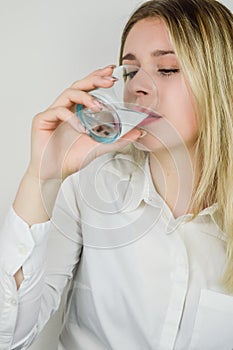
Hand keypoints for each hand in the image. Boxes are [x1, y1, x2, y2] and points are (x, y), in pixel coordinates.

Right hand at [27, 65, 141, 180]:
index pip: (88, 89)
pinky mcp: (42, 120)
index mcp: (77, 111)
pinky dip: (72, 118)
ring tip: (98, 107)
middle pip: (79, 85)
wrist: (54, 173)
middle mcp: (65, 108)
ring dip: (86, 97)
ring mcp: (53, 112)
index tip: (111, 71)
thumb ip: (117, 139)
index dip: (98, 77)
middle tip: (109, 80)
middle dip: (95, 79)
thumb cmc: (71, 158)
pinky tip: (81, 129)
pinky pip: (58, 111)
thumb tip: (138, 132)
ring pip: (69, 93)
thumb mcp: (99, 147)